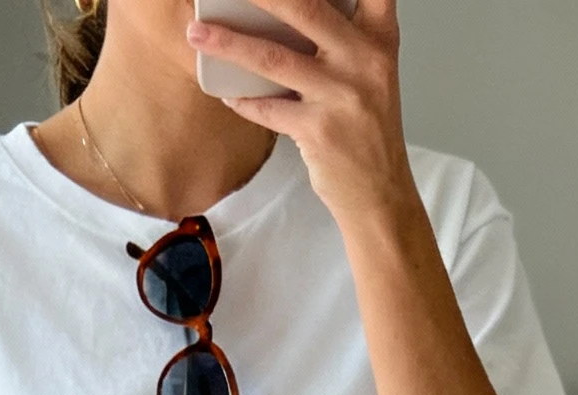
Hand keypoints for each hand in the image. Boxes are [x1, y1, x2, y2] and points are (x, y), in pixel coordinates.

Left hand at [187, 0, 415, 233]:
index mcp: (379, 39)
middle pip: (306, 9)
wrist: (379, 192)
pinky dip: (243, 100)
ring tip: (198, 32)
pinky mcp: (318, 132)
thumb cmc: (368, 130)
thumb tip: (286, 13)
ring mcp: (340, 96)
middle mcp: (364, 60)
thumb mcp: (371, 73)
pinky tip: (227, 92)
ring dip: (228, 44)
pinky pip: (267, 109)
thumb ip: (343, 39)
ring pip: (273, 58)